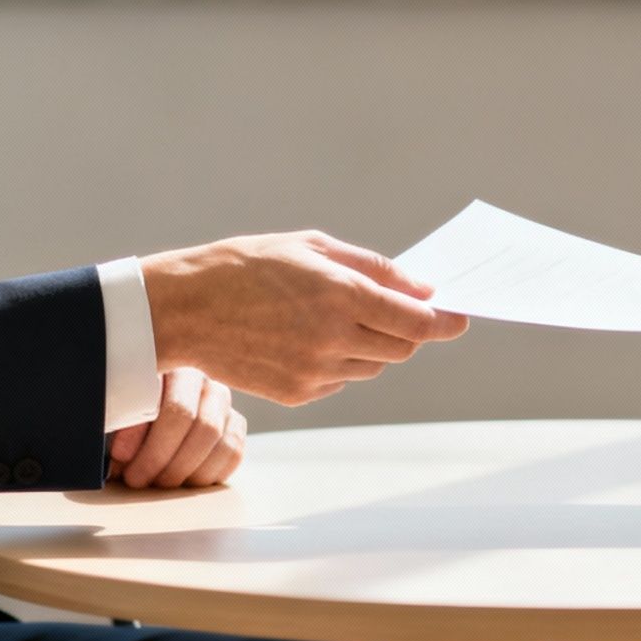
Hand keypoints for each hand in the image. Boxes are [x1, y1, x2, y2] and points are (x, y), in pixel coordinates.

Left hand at [108, 368, 246, 488]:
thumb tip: (121, 454)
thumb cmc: (127, 417)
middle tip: (138, 479)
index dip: (142, 436)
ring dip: (184, 470)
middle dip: (162, 457)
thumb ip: (118, 425)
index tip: (120, 458)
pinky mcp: (235, 424)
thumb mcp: (115, 416)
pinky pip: (232, 452)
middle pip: (195, 422)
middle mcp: (200, 380)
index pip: (166, 404)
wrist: (149, 421)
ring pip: (216, 440)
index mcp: (167, 368)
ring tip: (159, 483)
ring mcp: (221, 402)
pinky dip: (207, 473)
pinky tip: (184, 480)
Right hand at [142, 231, 467, 406]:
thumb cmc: (244, 266)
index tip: (459, 318)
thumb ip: (374, 268)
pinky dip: (340, 361)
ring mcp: (315, 372)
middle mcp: (333, 339)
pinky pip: (342, 380)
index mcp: (340, 296)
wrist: (182, 310)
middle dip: (406, 329)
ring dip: (371, 344)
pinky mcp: (298, 394)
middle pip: (402, 347)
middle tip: (392, 309)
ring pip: (374, 366)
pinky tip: (305, 338)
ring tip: (332, 317)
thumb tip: (422, 288)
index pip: (417, 321)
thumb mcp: (311, 246)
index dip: (445, 321)